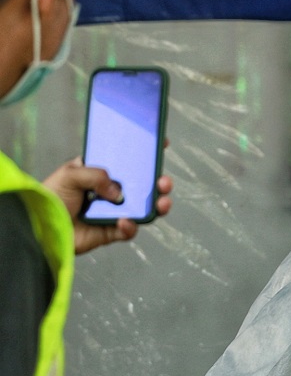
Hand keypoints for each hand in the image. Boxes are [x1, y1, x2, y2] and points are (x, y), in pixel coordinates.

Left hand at [43, 150, 173, 255]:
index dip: (144, 153)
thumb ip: (96, 176)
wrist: (40, 227)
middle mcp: (110, 192)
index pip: (126, 161)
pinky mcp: (111, 232)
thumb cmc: (51, 197)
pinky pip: (128, 230)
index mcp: (100, 173)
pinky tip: (125, 222)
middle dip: (158, 183)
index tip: (161, 143)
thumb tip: (119, 193)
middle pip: (142, 186)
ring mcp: (113, 212)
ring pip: (142, 208)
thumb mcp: (70, 174)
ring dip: (157, 205)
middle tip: (164, 182)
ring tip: (162, 203)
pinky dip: (130, 227)